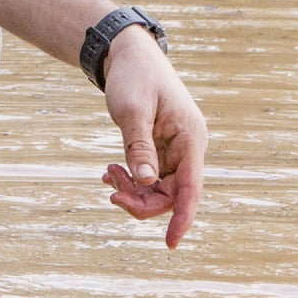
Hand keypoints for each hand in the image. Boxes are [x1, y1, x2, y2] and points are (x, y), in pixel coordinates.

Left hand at [100, 25, 206, 247]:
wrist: (127, 53)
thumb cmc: (134, 76)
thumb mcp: (133, 111)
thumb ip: (138, 147)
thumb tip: (145, 183)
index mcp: (190, 139)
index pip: (191, 189)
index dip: (182, 218)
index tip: (170, 244)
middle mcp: (187, 148)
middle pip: (170, 193)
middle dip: (140, 200)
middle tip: (110, 190)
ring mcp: (174, 149)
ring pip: (157, 187)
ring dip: (132, 189)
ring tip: (107, 175)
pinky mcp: (159, 148)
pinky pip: (148, 175)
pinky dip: (130, 178)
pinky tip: (110, 172)